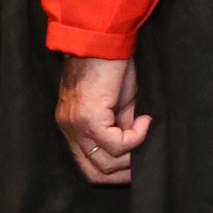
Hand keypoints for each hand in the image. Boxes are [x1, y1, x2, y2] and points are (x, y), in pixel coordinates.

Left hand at [55, 55, 150, 184]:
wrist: (103, 39)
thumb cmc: (109, 66)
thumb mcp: (114, 105)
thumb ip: (118, 129)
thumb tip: (134, 153)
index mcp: (71, 126)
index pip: (87, 167)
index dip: (114, 173)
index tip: (136, 163)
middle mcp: (68, 128)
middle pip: (94, 173)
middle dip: (124, 173)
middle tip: (144, 158)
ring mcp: (76, 125)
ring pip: (106, 163)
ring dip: (132, 154)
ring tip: (144, 132)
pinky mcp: (89, 118)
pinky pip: (116, 144)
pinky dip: (136, 138)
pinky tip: (144, 121)